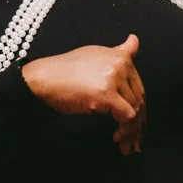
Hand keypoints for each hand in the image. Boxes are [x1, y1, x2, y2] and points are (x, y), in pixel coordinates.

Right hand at [22, 35, 145, 154]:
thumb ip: (118, 52)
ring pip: (134, 108)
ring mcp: (114, 78)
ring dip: (131, 129)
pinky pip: (126, 116)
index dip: (138, 104)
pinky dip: (125, 130)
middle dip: (138, 120)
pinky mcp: (106, 94)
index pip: (138, 84)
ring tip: (124, 142)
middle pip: (138, 97)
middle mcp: (120, 65)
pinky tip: (116, 137)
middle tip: (134, 138)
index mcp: (119, 56)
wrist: (44, 78)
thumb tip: (135, 40)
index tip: (138, 120)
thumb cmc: (65, 71)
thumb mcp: (95, 55)